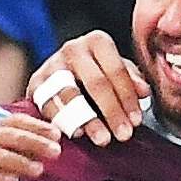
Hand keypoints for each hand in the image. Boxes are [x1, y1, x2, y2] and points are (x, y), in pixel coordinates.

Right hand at [0, 112, 60, 180]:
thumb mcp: (4, 162)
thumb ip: (23, 152)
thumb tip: (50, 145)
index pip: (14, 122)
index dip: (36, 126)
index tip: (57, 134)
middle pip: (7, 135)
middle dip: (33, 141)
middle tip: (55, 151)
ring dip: (18, 161)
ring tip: (39, 170)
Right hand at [26, 31, 149, 145]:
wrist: (61, 73)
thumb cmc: (97, 73)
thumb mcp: (117, 72)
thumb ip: (131, 80)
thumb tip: (144, 92)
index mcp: (97, 41)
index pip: (116, 70)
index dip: (127, 97)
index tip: (136, 121)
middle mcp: (73, 49)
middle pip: (96, 83)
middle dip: (112, 112)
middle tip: (124, 135)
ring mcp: (52, 65)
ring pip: (71, 95)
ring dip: (89, 120)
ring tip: (102, 138)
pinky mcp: (36, 84)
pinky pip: (49, 105)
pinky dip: (63, 121)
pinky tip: (77, 134)